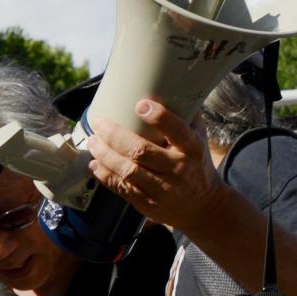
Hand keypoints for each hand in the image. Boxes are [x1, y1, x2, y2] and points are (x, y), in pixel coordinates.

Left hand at [82, 99, 227, 236]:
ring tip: (93, 142)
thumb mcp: (200, 140)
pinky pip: (122, 189)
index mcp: (192, 149)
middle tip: (99, 123)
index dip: (159, 117)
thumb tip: (171, 88)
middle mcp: (178, 169)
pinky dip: (105, 176)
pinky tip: (94, 164)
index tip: (139, 104)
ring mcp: (162, 189)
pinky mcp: (149, 204)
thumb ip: (187, 118)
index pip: (177, 131)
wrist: (203, 207)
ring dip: (105, 155)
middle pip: (141, 152)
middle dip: (115, 136)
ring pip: (128, 171)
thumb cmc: (197, 165)